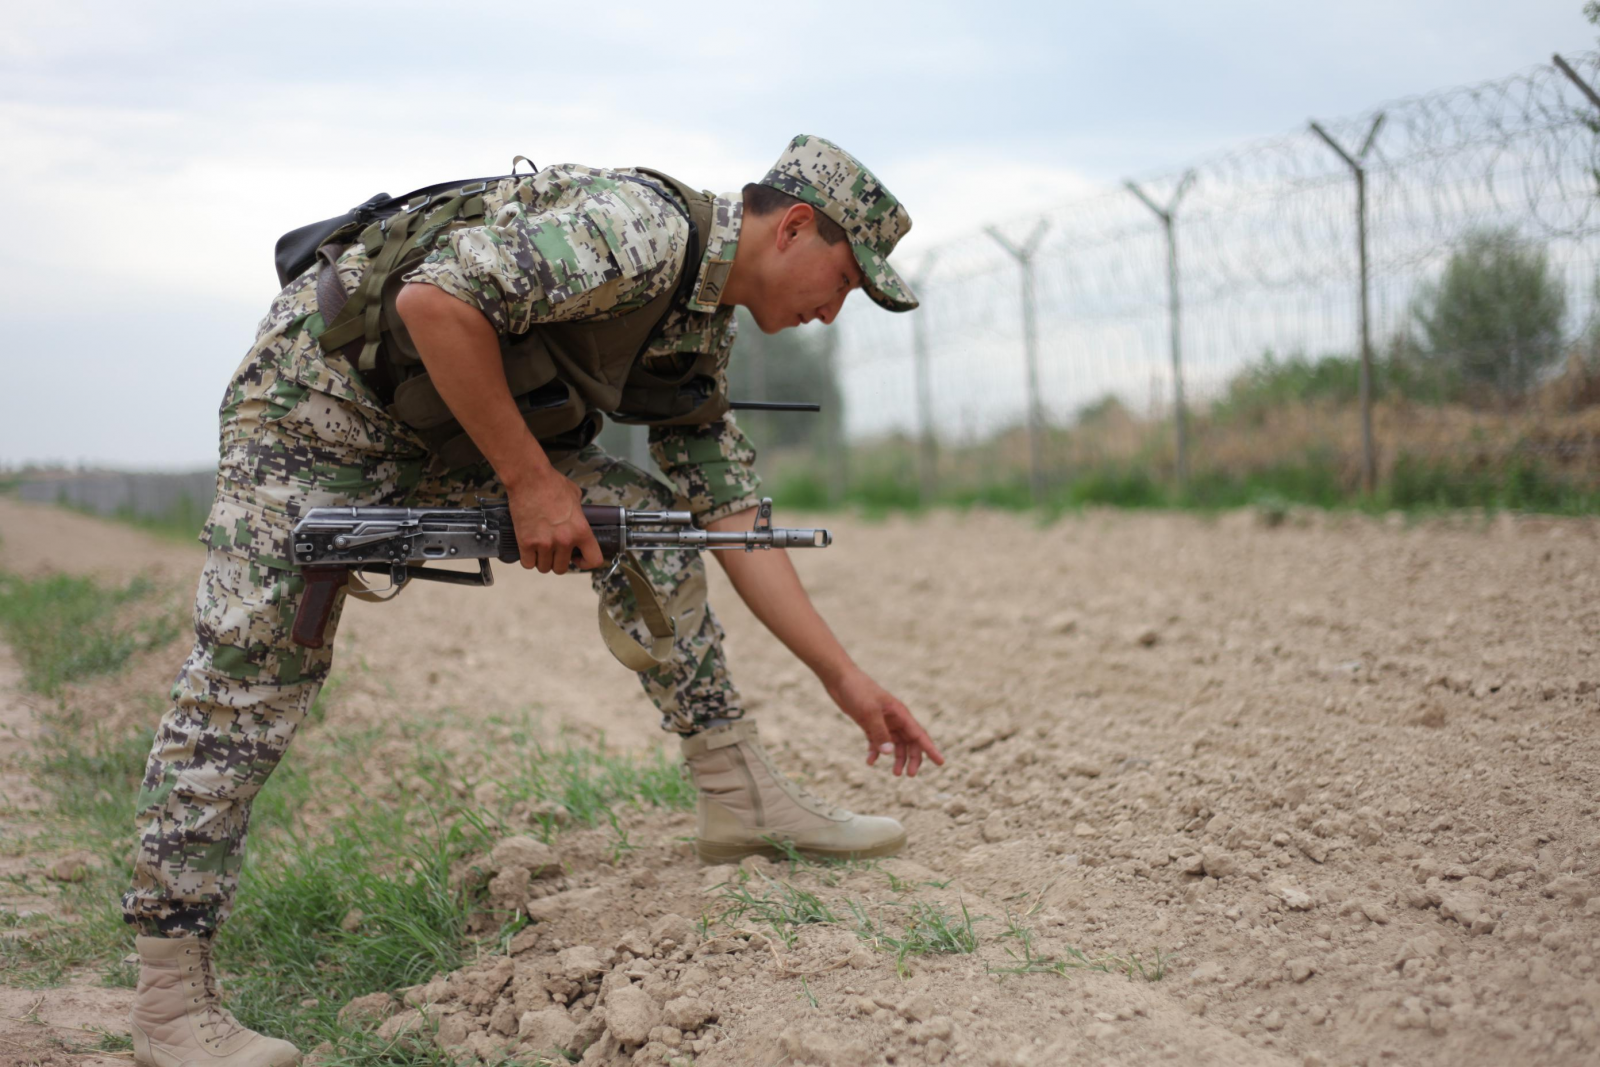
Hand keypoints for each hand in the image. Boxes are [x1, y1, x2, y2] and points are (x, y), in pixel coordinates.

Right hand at [506, 469, 603, 573]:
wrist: (530, 478)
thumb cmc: (552, 483)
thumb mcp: (576, 497)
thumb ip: (578, 514)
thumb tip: (577, 518)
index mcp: (581, 530)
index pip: (593, 560)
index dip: (586, 563)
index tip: (578, 559)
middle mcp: (564, 540)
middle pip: (562, 568)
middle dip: (558, 562)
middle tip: (554, 551)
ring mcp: (544, 543)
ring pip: (544, 568)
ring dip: (542, 561)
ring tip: (540, 550)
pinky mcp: (526, 542)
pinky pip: (528, 564)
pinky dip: (528, 559)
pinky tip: (529, 550)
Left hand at [825, 668, 944, 776]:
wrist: (840, 679)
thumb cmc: (857, 691)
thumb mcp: (869, 712)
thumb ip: (879, 733)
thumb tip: (889, 754)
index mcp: (900, 713)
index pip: (919, 735)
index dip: (930, 749)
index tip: (941, 762)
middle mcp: (895, 719)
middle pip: (910, 742)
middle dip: (913, 759)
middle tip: (910, 775)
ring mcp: (883, 722)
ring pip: (895, 744)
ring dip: (896, 758)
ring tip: (894, 773)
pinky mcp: (870, 724)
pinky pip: (878, 742)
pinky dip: (876, 752)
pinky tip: (870, 761)